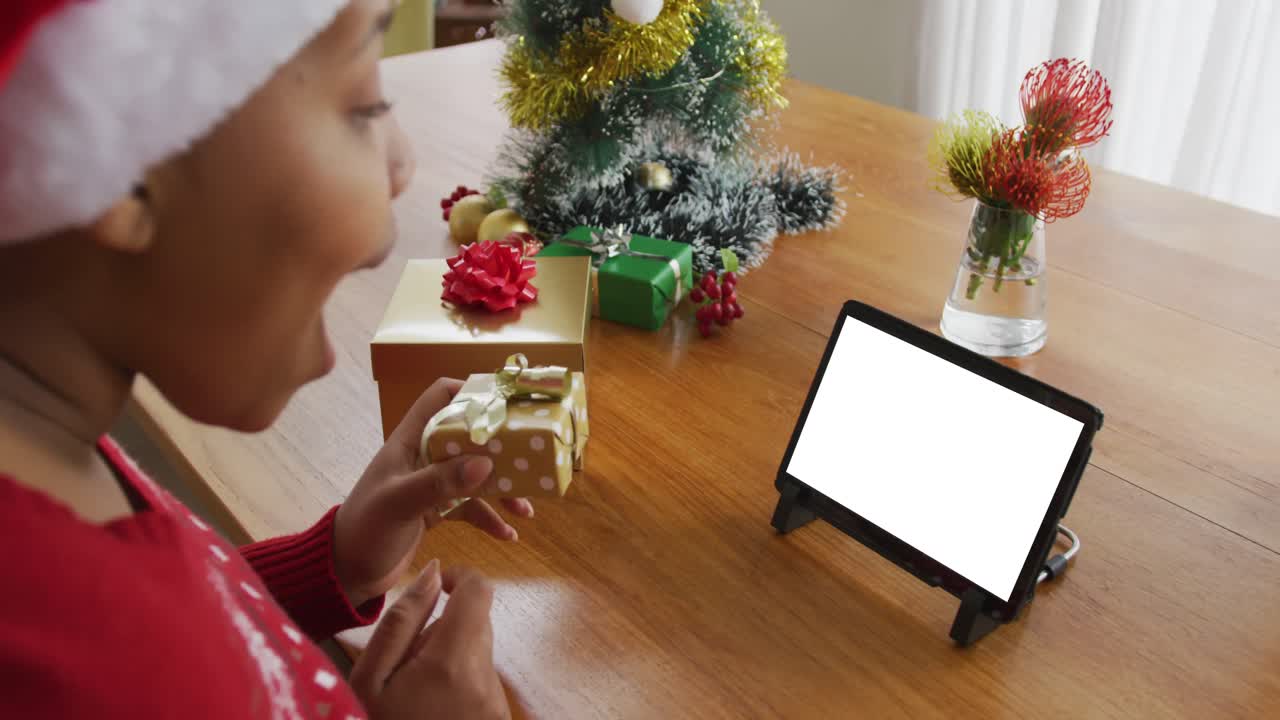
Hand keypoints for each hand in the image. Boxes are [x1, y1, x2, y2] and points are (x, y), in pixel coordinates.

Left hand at [334, 378, 534, 606]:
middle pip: (470, 436)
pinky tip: (508, 534)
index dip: (472, 392)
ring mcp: (432, 482)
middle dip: (501, 447)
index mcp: (409, 440)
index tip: (506, 404)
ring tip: (526, 508)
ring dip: (502, 488)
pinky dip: (491, 518)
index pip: (441, 396)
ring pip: (476, 474)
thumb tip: (486, 463)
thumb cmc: (365, 530)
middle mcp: (424, 455)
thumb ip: (440, 482)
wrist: (344, 574)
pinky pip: (472, 507)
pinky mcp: (436, 509)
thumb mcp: (400, 503)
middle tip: (531, 457)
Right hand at [350, 562, 509, 719]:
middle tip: (404, 663)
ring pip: (475, 650)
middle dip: (441, 627)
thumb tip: (433, 572)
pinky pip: (478, 679)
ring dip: (446, 656)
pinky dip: (455, 682)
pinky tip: (429, 708)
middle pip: (475, 621)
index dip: (458, 578)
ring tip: (413, 692)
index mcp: (454, 659)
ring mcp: (495, 700)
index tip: (434, 589)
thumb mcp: (370, 679)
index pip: (479, 590)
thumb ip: (401, 620)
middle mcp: (485, 676)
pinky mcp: (497, 716)